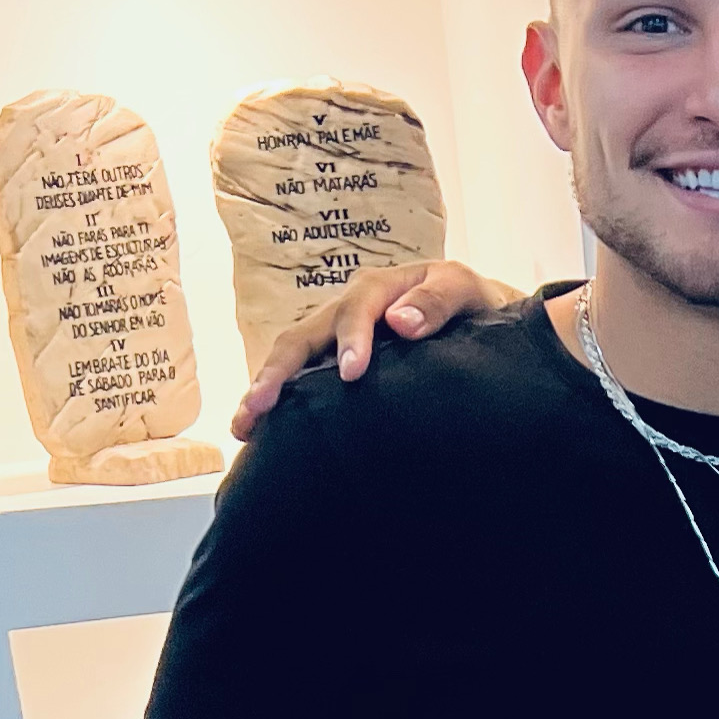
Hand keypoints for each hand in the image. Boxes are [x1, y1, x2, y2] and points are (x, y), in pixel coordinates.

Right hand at [232, 258, 513, 434]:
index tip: (351, 374)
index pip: (356, 310)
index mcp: (380, 289)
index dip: (350, 339)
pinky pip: (302, 377)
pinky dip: (280, 400)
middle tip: (259, 407)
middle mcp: (348, 310)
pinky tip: (260, 430)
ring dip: (264, 389)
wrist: (475, 316)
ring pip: (292, 357)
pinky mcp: (335, 360)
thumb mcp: (464, 290)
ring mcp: (336, 335)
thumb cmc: (473, 304)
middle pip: (302, 336)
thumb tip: (400, 321)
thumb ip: (438, 301)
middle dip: (277, 371)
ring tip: (243, 427)